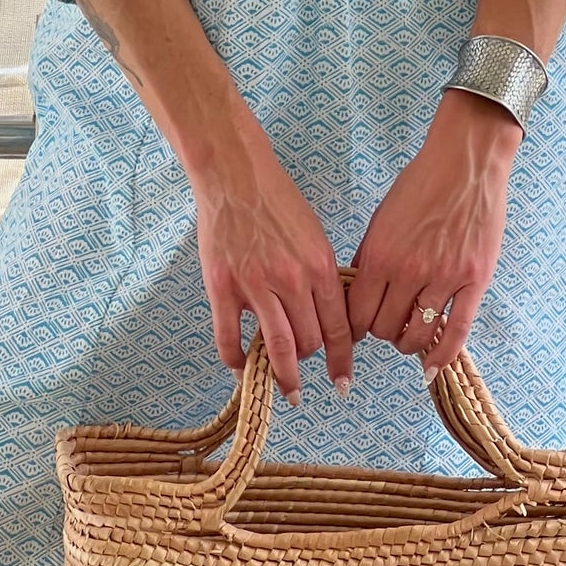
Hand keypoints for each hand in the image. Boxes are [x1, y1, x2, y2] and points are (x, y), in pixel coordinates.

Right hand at [190, 126, 353, 406]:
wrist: (236, 175)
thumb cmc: (278, 200)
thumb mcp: (314, 235)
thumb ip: (322, 275)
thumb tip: (329, 314)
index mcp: (319, 267)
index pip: (338, 328)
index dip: (342, 361)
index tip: (342, 383)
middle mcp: (292, 281)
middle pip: (310, 341)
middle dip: (310, 357)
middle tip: (304, 361)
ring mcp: (255, 286)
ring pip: (277, 347)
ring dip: (284, 375)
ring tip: (286, 390)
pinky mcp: (223, 287)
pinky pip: (229, 338)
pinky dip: (236, 360)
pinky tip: (240, 367)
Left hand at [345, 88, 522, 378]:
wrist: (465, 162)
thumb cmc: (421, 184)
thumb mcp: (382, 217)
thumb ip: (368, 256)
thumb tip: (356, 292)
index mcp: (380, 254)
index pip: (356, 313)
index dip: (354, 327)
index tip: (358, 327)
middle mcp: (408, 272)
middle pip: (384, 328)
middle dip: (380, 330)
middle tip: (387, 322)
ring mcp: (443, 278)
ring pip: (416, 335)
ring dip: (407, 341)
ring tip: (408, 334)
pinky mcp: (473, 281)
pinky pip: (456, 332)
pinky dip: (441, 356)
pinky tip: (431, 369)